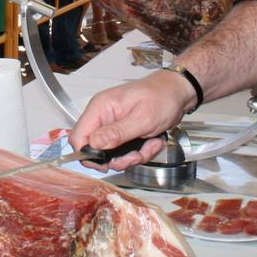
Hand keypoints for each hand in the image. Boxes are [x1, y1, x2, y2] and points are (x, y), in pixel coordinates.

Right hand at [67, 71, 189, 170]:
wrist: (178, 93)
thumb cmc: (162, 97)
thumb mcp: (142, 118)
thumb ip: (117, 133)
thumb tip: (93, 145)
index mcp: (100, 108)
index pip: (78, 137)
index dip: (89, 155)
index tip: (107, 163)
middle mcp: (103, 118)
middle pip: (96, 150)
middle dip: (119, 158)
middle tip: (137, 154)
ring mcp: (113, 126)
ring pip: (113, 155)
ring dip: (134, 156)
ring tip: (151, 144)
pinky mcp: (124, 134)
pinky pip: (126, 152)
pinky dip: (141, 152)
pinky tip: (153, 141)